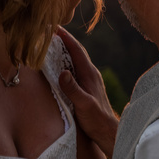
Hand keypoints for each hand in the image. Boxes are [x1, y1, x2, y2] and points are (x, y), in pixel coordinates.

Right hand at [56, 28, 119, 158]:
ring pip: (76, 59)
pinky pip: (75, 69)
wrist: (108, 131)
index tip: (53, 26)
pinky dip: (66, 62)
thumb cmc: (96, 120)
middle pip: (76, 51)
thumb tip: (62, 72)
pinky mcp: (87, 87)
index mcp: (89, 74)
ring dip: (65, 50)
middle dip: (64, 39)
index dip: (65, 37)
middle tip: (49, 30)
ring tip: (52, 43)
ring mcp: (90, 80)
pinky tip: (60, 65)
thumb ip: (73, 89)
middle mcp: (90, 74)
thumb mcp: (83, 104)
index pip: (76, 50)